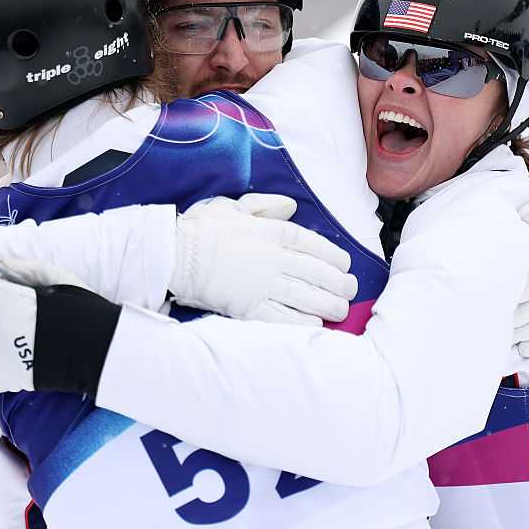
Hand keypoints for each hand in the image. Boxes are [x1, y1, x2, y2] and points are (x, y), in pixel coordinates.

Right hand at [170, 194, 357, 325]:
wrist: (178, 254)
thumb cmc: (204, 228)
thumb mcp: (235, 206)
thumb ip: (265, 205)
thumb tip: (290, 206)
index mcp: (273, 233)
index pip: (315, 246)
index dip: (335, 257)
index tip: (345, 264)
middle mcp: (275, 260)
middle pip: (319, 274)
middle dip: (340, 284)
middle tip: (350, 289)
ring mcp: (264, 286)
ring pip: (308, 297)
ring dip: (329, 304)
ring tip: (340, 309)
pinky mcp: (251, 308)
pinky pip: (284, 318)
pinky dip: (303, 322)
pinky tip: (316, 323)